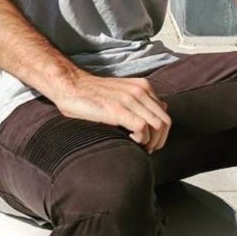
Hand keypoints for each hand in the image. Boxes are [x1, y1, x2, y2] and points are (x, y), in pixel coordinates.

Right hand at [50, 72, 171, 153]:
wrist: (71, 86)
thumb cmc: (93, 94)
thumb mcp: (123, 92)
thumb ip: (142, 100)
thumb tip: (163, 108)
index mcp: (143, 86)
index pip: (165, 114)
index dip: (160, 133)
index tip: (148, 142)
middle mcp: (140, 91)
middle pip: (165, 122)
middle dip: (159, 141)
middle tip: (145, 149)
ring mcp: (129, 99)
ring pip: (158, 126)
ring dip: (151, 142)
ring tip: (137, 147)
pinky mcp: (118, 109)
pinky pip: (142, 128)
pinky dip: (140, 140)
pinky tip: (127, 140)